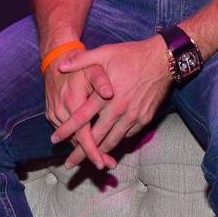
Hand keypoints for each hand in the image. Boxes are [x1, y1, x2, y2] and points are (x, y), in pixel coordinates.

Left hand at [50, 35, 171, 168]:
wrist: (162, 60)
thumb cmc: (131, 55)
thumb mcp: (105, 52)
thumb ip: (81, 60)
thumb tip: (60, 66)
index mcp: (105, 95)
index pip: (81, 118)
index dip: (67, 130)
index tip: (54, 139)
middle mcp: (118, 109)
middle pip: (95, 137)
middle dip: (80, 152)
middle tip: (69, 163)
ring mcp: (132, 116)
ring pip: (112, 141)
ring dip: (99, 153)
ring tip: (89, 162)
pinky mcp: (144, 119)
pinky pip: (127, 135)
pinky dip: (117, 142)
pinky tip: (110, 145)